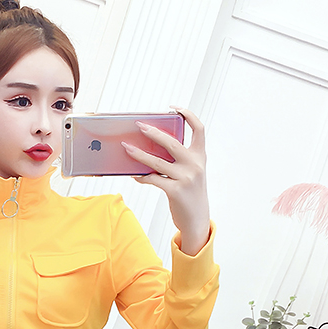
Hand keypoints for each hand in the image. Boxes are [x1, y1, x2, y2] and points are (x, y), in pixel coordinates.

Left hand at [121, 108, 210, 254]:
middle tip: (139, 126)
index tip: (174, 108)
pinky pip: (153, 179)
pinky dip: (142, 176)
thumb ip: (179, 160)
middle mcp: (195, 164)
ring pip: (157, 162)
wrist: (197, 220)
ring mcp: (185, 178)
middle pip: (172, 142)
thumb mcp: (191, 173)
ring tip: (126, 148)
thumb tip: (152, 148)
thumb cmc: (190, 194)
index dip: (188, 114)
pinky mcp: (175, 191)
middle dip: (153, 132)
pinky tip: (134, 174)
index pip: (199, 128)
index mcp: (200, 156)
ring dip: (139, 154)